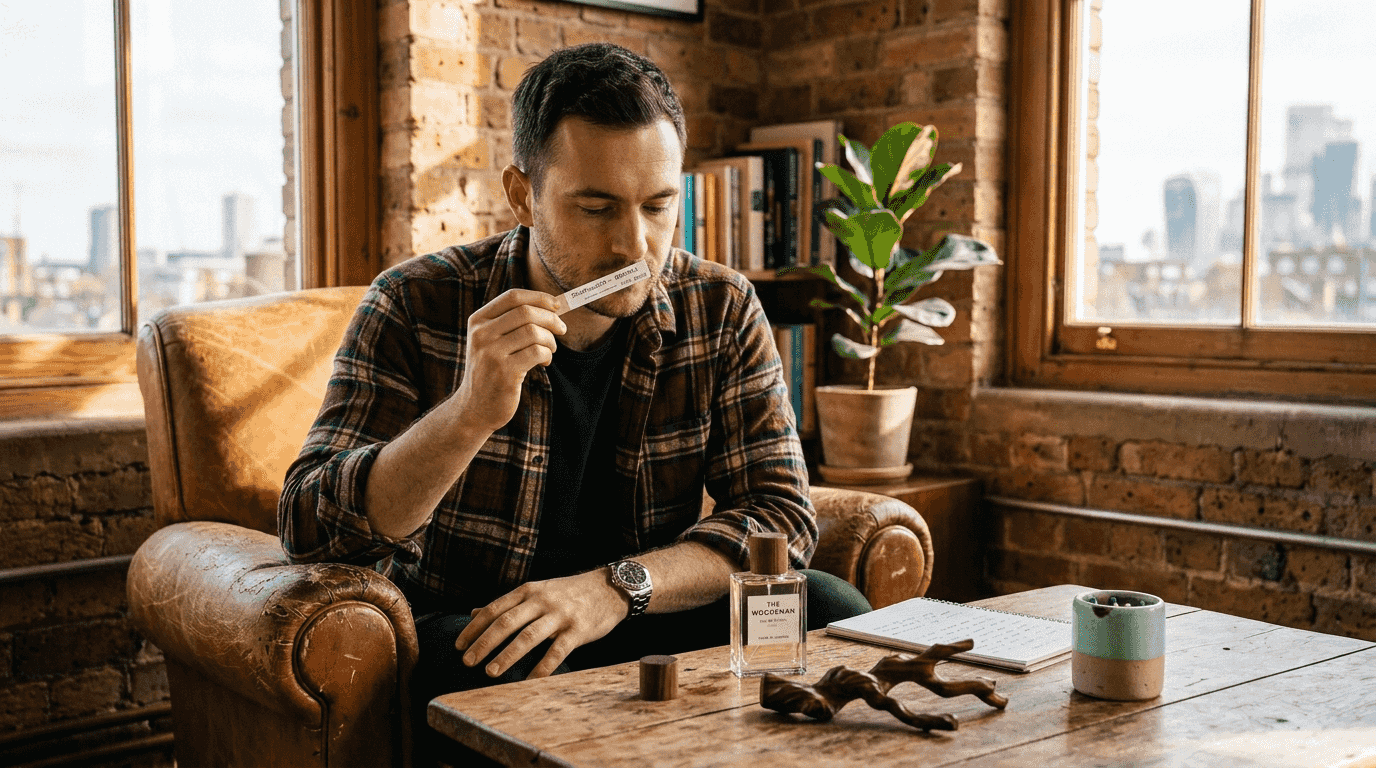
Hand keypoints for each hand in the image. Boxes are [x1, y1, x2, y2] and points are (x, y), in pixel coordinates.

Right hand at [447, 289, 564, 433]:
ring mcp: (491, 353)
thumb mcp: (491, 341)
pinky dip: (547, 355)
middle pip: (526, 312)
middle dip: (551, 319)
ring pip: (534, 332)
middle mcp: (481, 334)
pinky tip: (545, 362)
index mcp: (478, 321)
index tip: (556, 305)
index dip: (539, 297)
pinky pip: (537, 352)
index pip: (513, 296)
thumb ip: (512, 323)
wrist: (475, 407)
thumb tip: (552, 306)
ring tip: (550, 350)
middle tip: (561, 329)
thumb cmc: (491, 371)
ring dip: (550, 340)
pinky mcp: (504, 372)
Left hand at [455, 570, 629, 678]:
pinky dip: (541, 667)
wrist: (609, 588)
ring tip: (491, 672)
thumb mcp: (537, 591)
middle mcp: (542, 601)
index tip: (459, 645)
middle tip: (467, 661)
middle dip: (484, 643)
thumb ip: (508, 603)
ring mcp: (560, 615)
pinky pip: (557, 651)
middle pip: (507, 622)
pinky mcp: (578, 630)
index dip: (474, 628)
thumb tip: (475, 613)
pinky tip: (529, 681)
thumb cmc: (568, 593)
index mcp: (529, 591)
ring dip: (507, 655)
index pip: (494, 609)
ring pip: (528, 636)